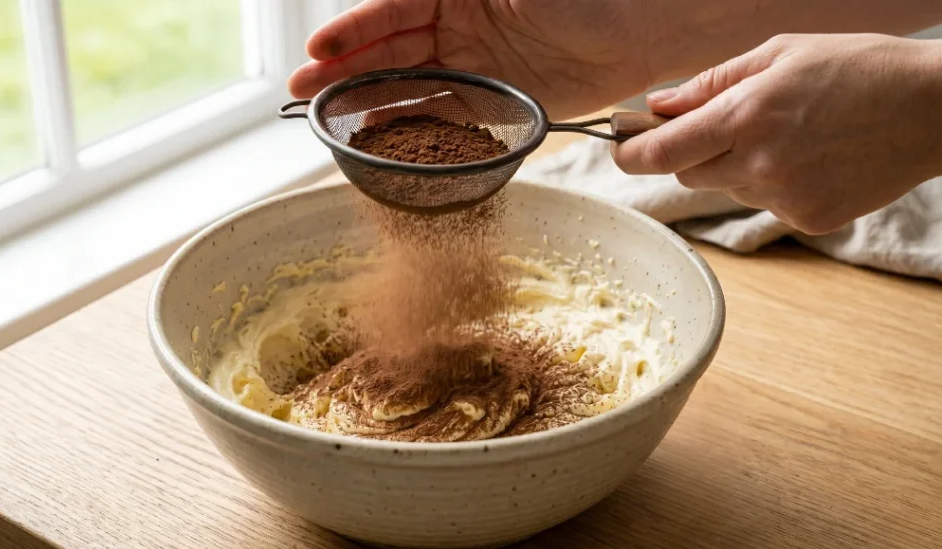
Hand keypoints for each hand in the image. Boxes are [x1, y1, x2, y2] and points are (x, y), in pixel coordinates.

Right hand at [287, 0, 652, 119]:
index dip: (353, 32)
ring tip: (329, 118)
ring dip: (369, 101)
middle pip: (391, 51)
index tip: (317, 50)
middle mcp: (458, 26)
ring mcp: (476, 67)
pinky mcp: (496, 105)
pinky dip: (411, 127)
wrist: (644, 28)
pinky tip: (379, 137)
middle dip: (346, 70)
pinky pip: (443, 117)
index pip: (390, 11)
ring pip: (410, 87)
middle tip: (305, 92)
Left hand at [611, 34, 941, 234]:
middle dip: (693, 152)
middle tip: (728, 125)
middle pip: (687, 175)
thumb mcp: (779, 55)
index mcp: (746, 115)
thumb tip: (658, 107)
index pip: (662, 152)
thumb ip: (710, 85)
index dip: (630, 154)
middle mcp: (759, 163)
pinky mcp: (807, 220)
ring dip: (739, 166)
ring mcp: (784, 197)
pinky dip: (775, 184)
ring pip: (728, 189)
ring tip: (790, 135)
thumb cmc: (857, 68)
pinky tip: (812, 159)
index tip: (619, 149)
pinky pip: (765, 204)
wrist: (933, 109)